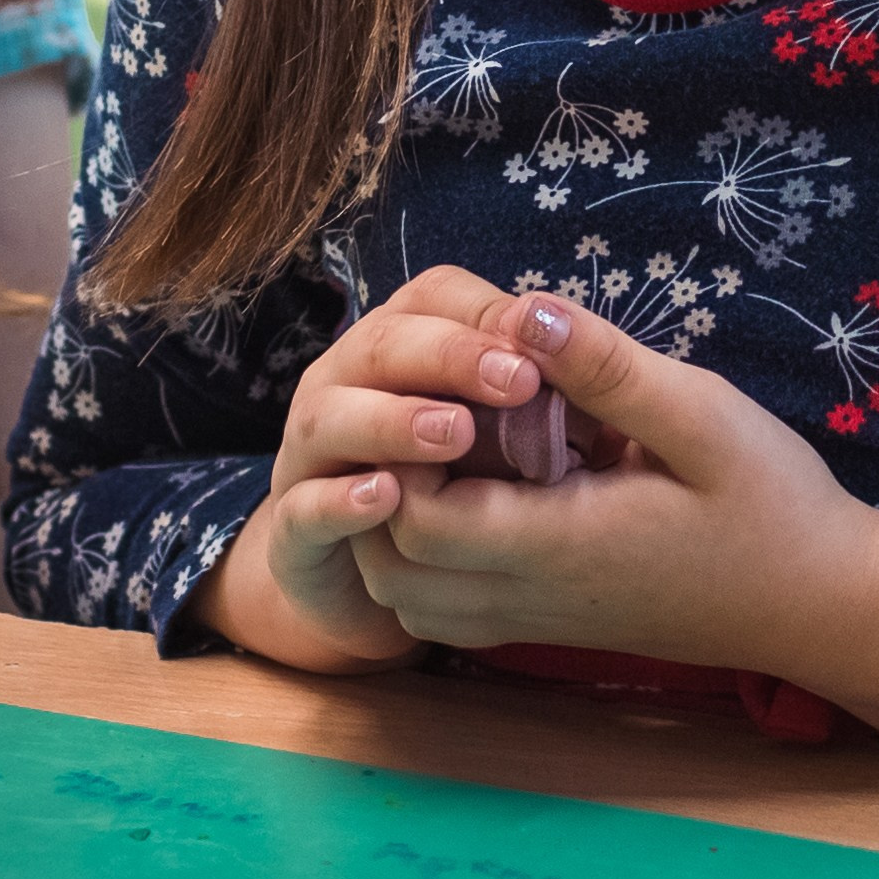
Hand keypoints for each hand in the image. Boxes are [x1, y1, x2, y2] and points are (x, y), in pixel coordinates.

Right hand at [190, 275, 549, 671]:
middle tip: (517, 382)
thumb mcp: (521, 427)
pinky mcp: (296, 532)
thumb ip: (550, 382)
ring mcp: (312, 453)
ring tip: (455, 434)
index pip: (435, 297)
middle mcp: (347, 381)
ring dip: (393, 420)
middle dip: (449, 357)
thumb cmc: (476, 480)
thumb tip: (583, 344)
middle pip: (382, 344)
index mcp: (405, 339)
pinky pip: (302, 509)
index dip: (488, 315)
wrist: (403, 581)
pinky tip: (386, 498)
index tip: (545, 346)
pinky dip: (339, 501)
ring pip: (333, 418)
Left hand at [350, 275, 878, 752]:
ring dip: (403, 528)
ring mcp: (539, 622)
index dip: (403, 447)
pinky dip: (434, 563)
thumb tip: (519, 311)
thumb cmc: (769, 502)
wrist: (819, 602)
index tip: (445, 382)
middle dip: (389, 483)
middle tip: (440, 405)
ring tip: (455, 448)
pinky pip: (452, 614)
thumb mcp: (702, 415)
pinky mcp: (554, 627)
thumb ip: (606, 368)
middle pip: (393, 565)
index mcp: (557, 542)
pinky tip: (486, 495)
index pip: (415, 515)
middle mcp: (530, 596)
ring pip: (412, 599)